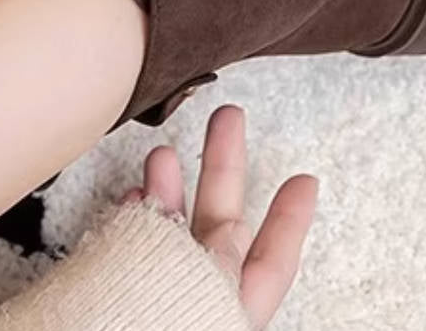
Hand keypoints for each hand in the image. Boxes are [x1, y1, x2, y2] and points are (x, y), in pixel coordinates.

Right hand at [122, 105, 316, 328]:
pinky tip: (129, 199)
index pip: (271, 264)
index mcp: (230, 310)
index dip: (290, 221)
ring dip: (166, 187)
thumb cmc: (160, 330)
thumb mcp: (208, 305)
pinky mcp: (120, 291)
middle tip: (229, 117)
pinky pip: (128, 249)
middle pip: (218, 226)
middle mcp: (199, 299)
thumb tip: (223, 225)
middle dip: (224, 164)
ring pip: (169, 233)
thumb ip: (217, 266)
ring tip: (162, 153)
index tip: (306, 182)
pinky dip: (129, 220)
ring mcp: (159, 294)